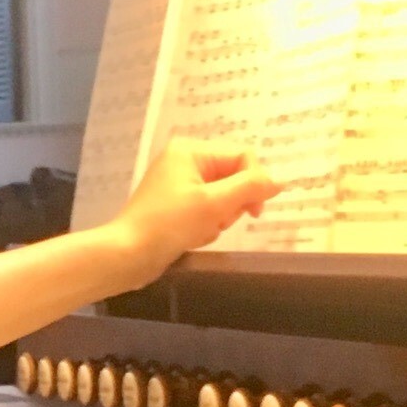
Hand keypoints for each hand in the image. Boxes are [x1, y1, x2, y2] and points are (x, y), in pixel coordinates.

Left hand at [104, 141, 277, 288]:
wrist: (127, 255)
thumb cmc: (169, 224)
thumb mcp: (214, 203)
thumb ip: (250, 187)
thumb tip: (279, 181)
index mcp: (191, 150)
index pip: (242, 157)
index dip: (255, 183)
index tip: (256, 211)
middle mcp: (185, 161)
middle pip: (234, 179)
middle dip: (231, 206)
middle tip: (216, 221)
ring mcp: (179, 185)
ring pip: (223, 200)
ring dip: (218, 220)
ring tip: (199, 231)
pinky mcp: (176, 207)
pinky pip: (207, 213)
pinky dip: (205, 227)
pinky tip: (191, 238)